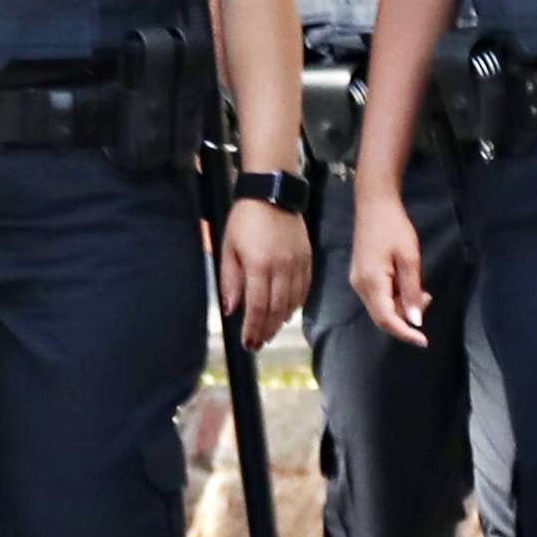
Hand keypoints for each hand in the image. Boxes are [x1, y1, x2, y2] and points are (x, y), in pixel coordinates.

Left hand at [217, 198, 308, 347]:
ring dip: (280, 320)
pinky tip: (287, 312)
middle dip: (266, 329)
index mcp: (259, 264)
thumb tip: (231, 309)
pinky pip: (304, 289)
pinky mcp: (307, 258)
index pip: (258, 306)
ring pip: (292, 302)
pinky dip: (295, 305)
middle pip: (277, 308)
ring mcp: (297, 263)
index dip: (253, 327)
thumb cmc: (245, 219)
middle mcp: (281, 267)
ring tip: (270, 332)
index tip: (248, 342)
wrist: (272, 193)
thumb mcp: (229, 248)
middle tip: (258, 343)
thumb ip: (230, 280)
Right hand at [349, 191, 430, 345]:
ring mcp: (358, 281)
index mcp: (372, 283)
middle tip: (427, 298)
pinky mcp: (360, 276)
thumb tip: (415, 320)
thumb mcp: (410, 259)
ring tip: (421, 290)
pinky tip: (407, 285)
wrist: (375, 205)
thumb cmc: (395, 228)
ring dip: (402, 306)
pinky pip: (378, 297)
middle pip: (382, 317)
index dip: (405, 333)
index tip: (424, 341)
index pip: (387, 319)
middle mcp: (360, 286)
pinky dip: (395, 298)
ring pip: (381, 307)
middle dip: (406, 318)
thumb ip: (411, 291)